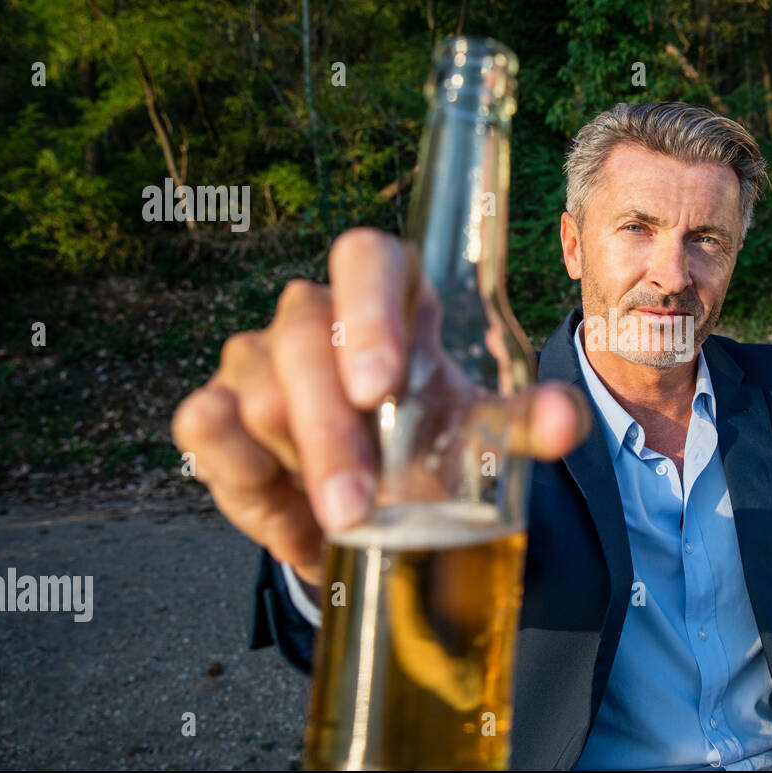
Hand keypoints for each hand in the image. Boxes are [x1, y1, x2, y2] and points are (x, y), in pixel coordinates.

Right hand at [171, 226, 589, 588]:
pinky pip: (205, 425)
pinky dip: (242, 470)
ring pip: (260, 393)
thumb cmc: (428, 444)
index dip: (369, 312)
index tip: (380, 388)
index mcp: (388, 293)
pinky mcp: (215, 405)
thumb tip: (566, 421)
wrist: (372, 505)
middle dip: (332, 433)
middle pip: (304, 337)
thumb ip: (523, 424)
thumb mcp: (479, 434)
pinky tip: (285, 505)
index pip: (366, 258)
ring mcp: (257, 355)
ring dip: (302, 464)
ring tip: (346, 514)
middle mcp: (314, 312)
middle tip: (358, 507)